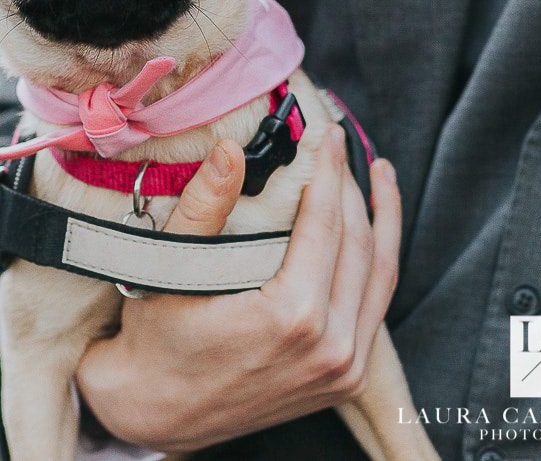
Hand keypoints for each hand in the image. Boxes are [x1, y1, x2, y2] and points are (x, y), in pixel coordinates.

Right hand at [75, 125, 401, 451]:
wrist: (157, 410)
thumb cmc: (157, 339)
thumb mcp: (170, 269)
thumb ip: (204, 207)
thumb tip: (230, 150)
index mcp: (292, 318)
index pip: (325, 224)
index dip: (328, 170)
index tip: (326, 130)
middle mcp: (330, 348)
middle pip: (359, 246)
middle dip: (352, 186)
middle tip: (340, 141)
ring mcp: (344, 369)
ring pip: (381, 277)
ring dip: (382, 220)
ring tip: (378, 174)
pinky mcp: (345, 379)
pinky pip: (375, 308)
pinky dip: (379, 263)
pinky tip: (374, 231)